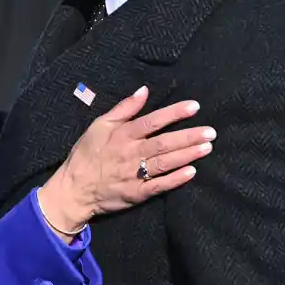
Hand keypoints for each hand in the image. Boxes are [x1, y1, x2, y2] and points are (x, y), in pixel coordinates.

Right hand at [38, 87, 214, 235]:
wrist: (73, 189)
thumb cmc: (86, 154)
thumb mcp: (99, 125)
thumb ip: (123, 108)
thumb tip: (143, 91)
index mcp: (122, 135)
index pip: (152, 121)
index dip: (174, 113)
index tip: (194, 107)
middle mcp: (130, 154)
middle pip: (163, 143)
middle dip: (188, 136)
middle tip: (211, 132)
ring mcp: (133, 175)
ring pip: (164, 163)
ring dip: (187, 155)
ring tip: (207, 147)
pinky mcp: (136, 194)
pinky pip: (158, 186)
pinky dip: (175, 179)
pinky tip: (191, 172)